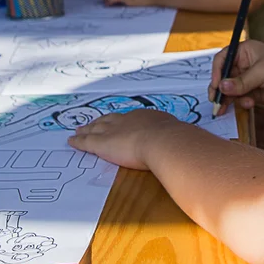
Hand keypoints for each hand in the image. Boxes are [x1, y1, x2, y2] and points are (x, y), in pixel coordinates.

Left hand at [68, 110, 182, 168]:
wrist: (163, 142)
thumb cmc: (174, 141)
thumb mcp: (178, 137)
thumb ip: (179, 141)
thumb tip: (191, 146)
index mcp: (146, 117)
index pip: (130, 119)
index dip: (121, 121)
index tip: (117, 121)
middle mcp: (128, 120)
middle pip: (110, 119)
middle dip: (100, 121)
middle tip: (92, 122)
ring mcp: (114, 130)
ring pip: (96, 128)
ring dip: (87, 129)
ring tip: (80, 130)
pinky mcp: (102, 143)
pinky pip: (86, 141)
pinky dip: (78, 141)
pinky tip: (71, 140)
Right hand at [209, 40, 263, 114]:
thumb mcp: (261, 73)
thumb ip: (240, 82)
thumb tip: (221, 88)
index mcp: (244, 51)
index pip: (222, 58)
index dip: (216, 71)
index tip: (215, 85)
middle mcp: (242, 64)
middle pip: (223, 76)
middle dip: (219, 89)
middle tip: (215, 101)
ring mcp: (246, 79)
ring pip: (229, 90)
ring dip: (227, 99)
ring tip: (224, 109)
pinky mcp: (251, 92)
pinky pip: (239, 98)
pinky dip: (240, 102)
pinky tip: (249, 104)